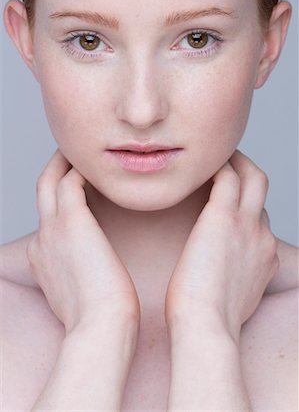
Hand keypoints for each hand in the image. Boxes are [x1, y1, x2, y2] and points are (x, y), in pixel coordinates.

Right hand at [27, 149, 139, 333]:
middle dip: (54, 171)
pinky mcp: (71, 222)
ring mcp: (52, 230)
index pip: (48, 217)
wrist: (100, 327)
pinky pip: (69, 182)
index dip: (61, 200)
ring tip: (82, 152)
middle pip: (41, 193)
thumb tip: (95, 269)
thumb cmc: (101, 316)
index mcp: (43, 258)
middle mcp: (42, 241)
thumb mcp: (82, 293)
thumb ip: (82, 275)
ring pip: (50, 181)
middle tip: (71, 156)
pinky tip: (98, 166)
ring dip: (64, 162)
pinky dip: (80, 170)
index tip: (79, 190)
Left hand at [165, 150, 278, 341]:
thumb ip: (232, 283)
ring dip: (238, 162)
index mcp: (264, 257)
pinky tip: (201, 165)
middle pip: (263, 193)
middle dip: (248, 176)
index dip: (245, 206)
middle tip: (228, 166)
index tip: (228, 200)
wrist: (206, 327)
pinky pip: (227, 177)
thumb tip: (217, 279)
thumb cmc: (207, 320)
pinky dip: (219, 166)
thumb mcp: (232, 299)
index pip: (260, 220)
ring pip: (253, 177)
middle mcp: (263, 237)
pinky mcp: (223, 218)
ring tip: (218, 157)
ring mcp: (247, 225)